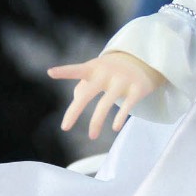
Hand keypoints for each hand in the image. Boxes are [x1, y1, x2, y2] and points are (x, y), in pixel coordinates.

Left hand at [47, 50, 166, 138]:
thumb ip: (83, 85)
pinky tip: (114, 128)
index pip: (77, 70)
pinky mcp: (137, 88)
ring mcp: (122, 80)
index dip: (64, 71)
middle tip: (65, 127)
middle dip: (75, 110)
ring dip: (96, 122)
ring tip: (92, 136)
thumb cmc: (113, 69)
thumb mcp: (97, 72)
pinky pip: (127, 106)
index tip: (49, 72)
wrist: (145, 59)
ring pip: (105, 104)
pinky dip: (120, 118)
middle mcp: (106, 73)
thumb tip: (75, 100)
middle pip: (87, 93)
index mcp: (94, 68)